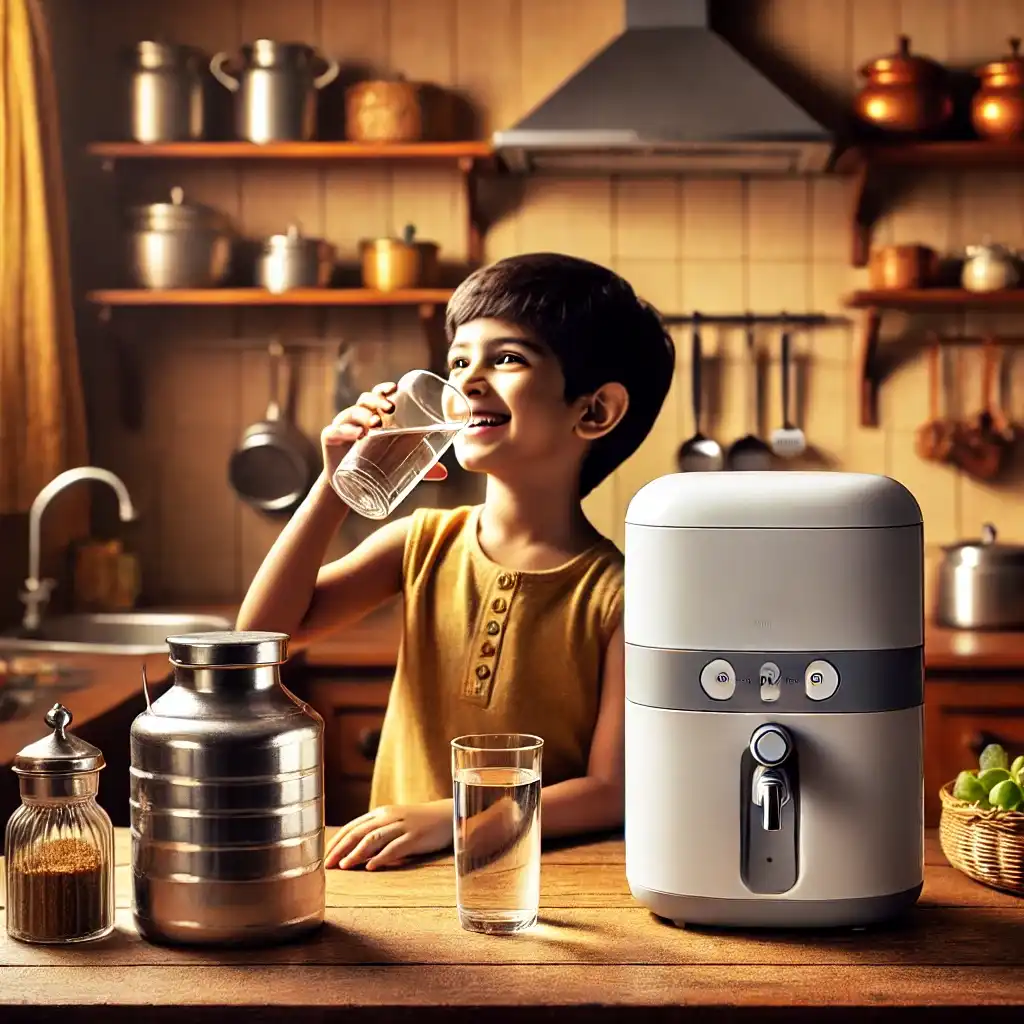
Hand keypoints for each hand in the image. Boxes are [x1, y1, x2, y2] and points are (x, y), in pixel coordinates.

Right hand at [321, 382, 446, 480]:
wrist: (350, 488)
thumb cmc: (375, 466)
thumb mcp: (400, 465)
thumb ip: (421, 467)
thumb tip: (444, 473)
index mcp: (373, 417)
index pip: (377, 396)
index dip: (384, 389)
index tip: (394, 389)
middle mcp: (356, 418)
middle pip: (365, 400)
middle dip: (377, 401)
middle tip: (389, 408)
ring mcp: (342, 428)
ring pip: (351, 413)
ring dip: (363, 414)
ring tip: (375, 423)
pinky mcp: (330, 441)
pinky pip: (334, 432)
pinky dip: (345, 431)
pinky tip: (356, 434)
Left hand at [326, 801, 452, 869]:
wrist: (448, 816)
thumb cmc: (419, 823)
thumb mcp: (395, 823)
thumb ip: (377, 833)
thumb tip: (353, 852)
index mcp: (381, 813)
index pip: (353, 827)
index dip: (337, 842)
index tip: (323, 856)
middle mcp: (389, 817)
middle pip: (359, 832)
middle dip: (340, 849)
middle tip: (327, 865)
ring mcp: (402, 826)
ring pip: (374, 838)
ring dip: (356, 853)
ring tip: (344, 865)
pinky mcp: (415, 836)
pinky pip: (395, 847)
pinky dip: (381, 857)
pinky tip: (371, 867)